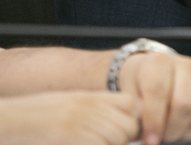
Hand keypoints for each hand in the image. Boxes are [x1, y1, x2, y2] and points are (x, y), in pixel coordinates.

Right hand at [0, 91, 139, 144]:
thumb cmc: (32, 117)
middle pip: (129, 125)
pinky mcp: (72, 136)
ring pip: (118, 138)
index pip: (130, 103)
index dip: (132, 119)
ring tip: (93, 144)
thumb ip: (91, 110)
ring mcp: (80, 122)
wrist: (9, 120)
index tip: (124, 132)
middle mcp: (88, 107)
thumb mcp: (66, 105)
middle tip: (106, 143)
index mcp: (88, 98)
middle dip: (124, 140)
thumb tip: (116, 120)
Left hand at [117, 52, 190, 143]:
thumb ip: (132, 105)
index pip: (159, 91)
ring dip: (182, 133)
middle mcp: (185, 67)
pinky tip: (179, 132)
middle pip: (184, 104)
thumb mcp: (126, 89)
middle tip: (158, 139)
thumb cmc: (137, 83)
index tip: (148, 138)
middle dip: (170, 130)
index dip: (153, 119)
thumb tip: (141, 118)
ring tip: (167, 135)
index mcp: (160, 62)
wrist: (152, 74)